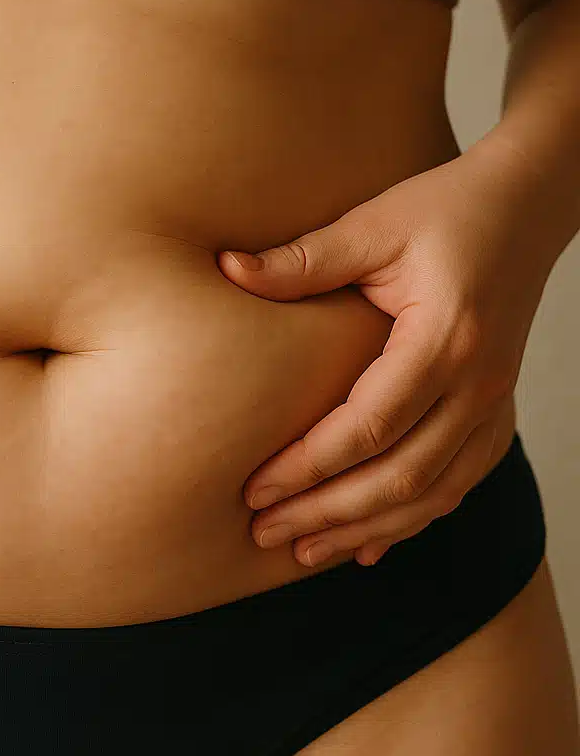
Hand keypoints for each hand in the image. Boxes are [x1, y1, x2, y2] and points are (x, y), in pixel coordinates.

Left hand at [217, 136, 562, 567]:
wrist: (528, 204)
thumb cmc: (446, 209)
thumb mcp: (373, 223)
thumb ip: (304, 258)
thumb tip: (227, 268)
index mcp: (444, 340)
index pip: (368, 426)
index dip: (308, 466)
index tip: (254, 489)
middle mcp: (479, 384)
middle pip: (400, 476)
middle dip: (328, 514)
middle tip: (264, 533)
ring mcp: (495, 403)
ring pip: (433, 493)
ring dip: (367, 529)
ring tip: (304, 552)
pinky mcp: (496, 410)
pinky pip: (458, 482)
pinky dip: (412, 519)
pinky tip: (370, 546)